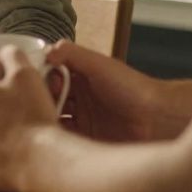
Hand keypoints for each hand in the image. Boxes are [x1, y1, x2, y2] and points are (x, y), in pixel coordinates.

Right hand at [45, 40, 166, 141]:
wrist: (158, 119)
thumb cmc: (134, 89)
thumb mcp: (100, 64)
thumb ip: (72, 53)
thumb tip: (47, 50)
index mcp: (80, 79)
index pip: (49, 76)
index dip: (40, 79)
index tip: (33, 82)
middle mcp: (78, 100)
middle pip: (47, 100)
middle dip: (39, 101)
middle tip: (36, 104)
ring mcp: (81, 121)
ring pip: (52, 120)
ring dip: (44, 120)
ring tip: (40, 121)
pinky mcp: (85, 142)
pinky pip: (63, 140)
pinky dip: (54, 139)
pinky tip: (49, 137)